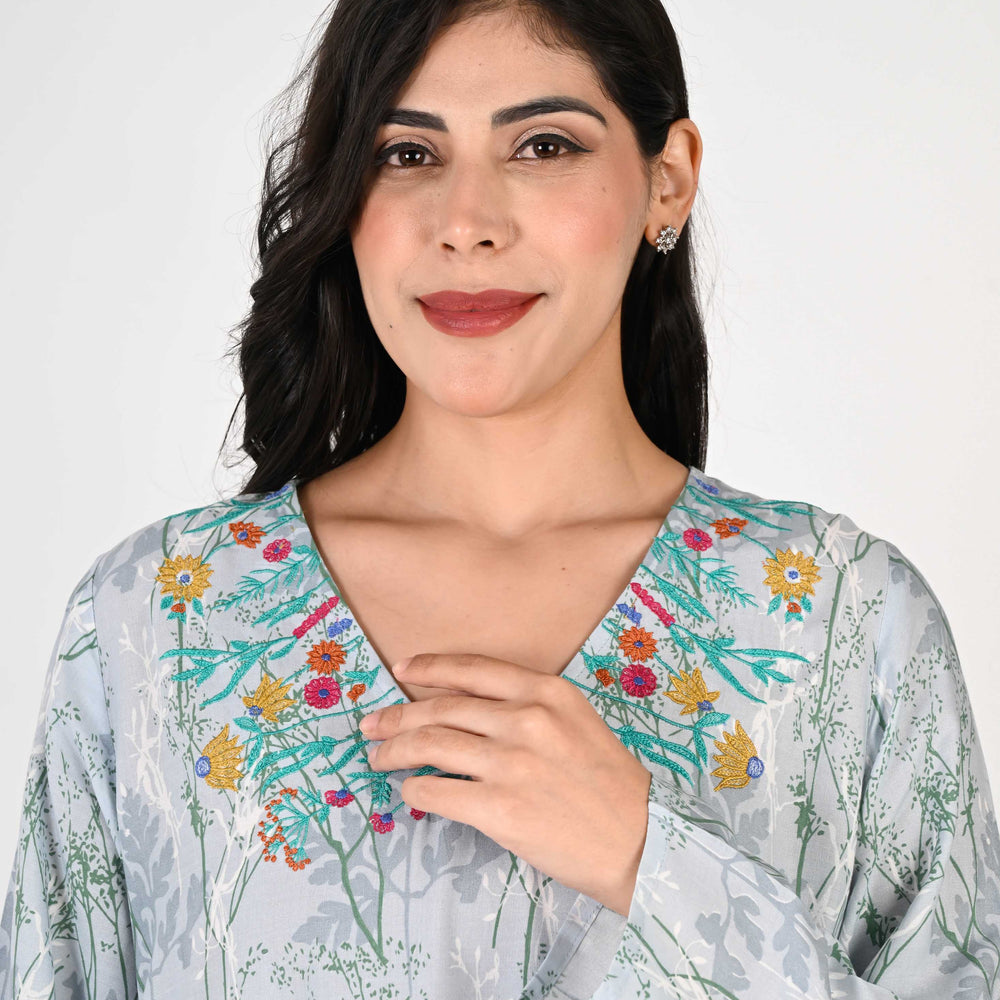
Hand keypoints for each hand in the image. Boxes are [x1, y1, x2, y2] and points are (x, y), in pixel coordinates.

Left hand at [359, 653, 652, 916]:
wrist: (640, 839)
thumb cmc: (609, 781)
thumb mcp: (576, 721)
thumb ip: (527, 706)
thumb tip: (462, 709)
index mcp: (546, 692)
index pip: (472, 670)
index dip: (429, 667)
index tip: (401, 670)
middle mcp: (525, 719)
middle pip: (440, 708)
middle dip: (396, 715)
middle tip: (371, 724)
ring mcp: (510, 764)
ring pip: (429, 745)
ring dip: (393, 751)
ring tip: (378, 757)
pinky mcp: (499, 809)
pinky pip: (435, 791)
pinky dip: (413, 790)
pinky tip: (408, 791)